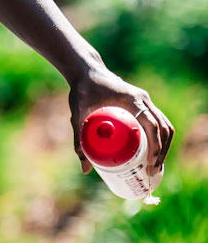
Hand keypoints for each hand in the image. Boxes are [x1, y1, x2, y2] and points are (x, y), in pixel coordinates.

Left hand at [68, 65, 172, 179]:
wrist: (87, 70)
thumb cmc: (82, 90)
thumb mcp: (78, 115)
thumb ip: (79, 140)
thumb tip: (85, 169)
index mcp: (133, 99)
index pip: (152, 124)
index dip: (155, 145)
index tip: (150, 163)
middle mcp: (143, 100)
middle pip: (164, 127)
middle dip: (162, 151)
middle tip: (152, 171)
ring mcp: (145, 101)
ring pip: (164, 125)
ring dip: (164, 146)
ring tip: (154, 166)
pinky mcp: (142, 104)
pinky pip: (157, 122)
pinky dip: (159, 137)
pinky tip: (153, 153)